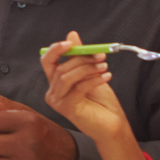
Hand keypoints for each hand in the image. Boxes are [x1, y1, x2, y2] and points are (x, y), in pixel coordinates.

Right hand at [40, 30, 130, 144]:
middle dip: (81, 58)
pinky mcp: (67, 109)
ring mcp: (58, 102)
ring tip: (104, 67)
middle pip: (60, 68)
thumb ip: (79, 55)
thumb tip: (72, 35)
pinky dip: (93, 80)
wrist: (112, 124)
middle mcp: (53, 92)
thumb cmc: (101, 102)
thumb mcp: (91, 72)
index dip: (56, 50)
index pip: (47, 61)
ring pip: (67, 77)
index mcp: (56, 82)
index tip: (70, 43)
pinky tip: (106, 77)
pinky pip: (78, 88)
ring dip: (87, 69)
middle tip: (100, 56)